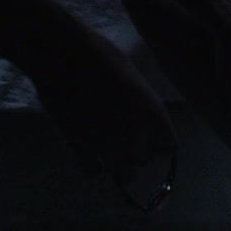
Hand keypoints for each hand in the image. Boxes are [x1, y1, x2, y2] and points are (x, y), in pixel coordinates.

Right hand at [33, 32, 176, 181]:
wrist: (63, 54)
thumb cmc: (99, 55)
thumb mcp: (134, 78)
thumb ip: (142, 105)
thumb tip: (140, 121)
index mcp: (153, 112)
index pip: (168, 147)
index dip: (157, 142)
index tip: (148, 137)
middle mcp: (135, 133)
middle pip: (144, 159)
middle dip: (135, 150)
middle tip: (122, 136)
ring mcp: (108, 144)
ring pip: (124, 176)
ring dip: (119, 164)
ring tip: (109, 150)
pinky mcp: (80, 148)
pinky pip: (94, 172)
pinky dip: (93, 165)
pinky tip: (89, 151)